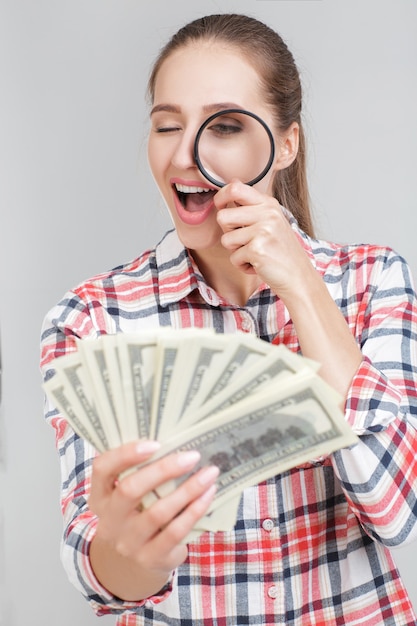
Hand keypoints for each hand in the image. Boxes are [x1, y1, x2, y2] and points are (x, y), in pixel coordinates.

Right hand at [88, 440, 218, 599]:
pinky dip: (194, 510)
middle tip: (192, 456)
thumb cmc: (138, 514)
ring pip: (157, 513)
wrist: (135, 563)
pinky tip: (208, 495)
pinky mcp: (150, 558)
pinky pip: (175, 532)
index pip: (103, 469)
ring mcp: (128, 542)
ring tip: (209, 473)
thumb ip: (141, 472)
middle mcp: (109, 520)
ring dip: (187, 490)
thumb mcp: (129, 495)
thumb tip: (178, 441)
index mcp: (100, 496)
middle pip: (129, 490)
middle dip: (163, 470)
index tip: (155, 443)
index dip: (125, 454)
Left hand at [214, 180, 315, 297]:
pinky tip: (258, 264)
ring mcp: (263, 231)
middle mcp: (267, 214)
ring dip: (236, 252)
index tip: (220, 206)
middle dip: (228, 232)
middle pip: (223, 216)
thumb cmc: (281, 251)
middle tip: (245, 241)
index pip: (235, 188)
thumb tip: (231, 184)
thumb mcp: (271, 221)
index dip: (221, 197)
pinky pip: (233, 257)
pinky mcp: (258, 249)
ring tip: (254, 253)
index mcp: (268, 204)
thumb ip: (251, 206)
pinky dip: (242, 265)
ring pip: (226, 239)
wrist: (298, 276)